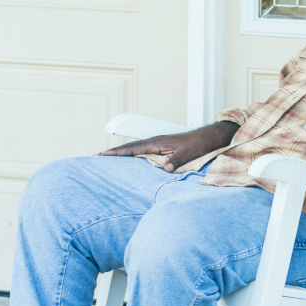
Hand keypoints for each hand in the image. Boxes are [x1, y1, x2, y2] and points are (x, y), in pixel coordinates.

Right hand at [99, 121, 238, 172]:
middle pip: (130, 147)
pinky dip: (132, 154)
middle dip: (113, 152)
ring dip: (121, 153)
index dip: (117, 152)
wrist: (209, 137)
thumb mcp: (188, 153)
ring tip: (106, 158)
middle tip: (96, 156)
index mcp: (158, 141)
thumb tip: (165, 169)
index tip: (102, 154)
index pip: (133, 148)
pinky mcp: (162, 148)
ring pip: (135, 149)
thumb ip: (176, 161)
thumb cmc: (199, 143)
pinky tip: (128, 160)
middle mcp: (155, 141)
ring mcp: (158, 144)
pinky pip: (142, 152)